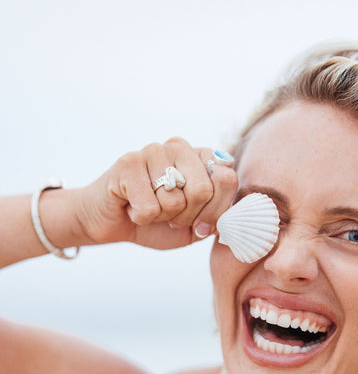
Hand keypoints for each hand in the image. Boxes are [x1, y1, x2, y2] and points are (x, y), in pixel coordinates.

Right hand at [75, 137, 237, 250]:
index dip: (215, 211)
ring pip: (175, 200)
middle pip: (202, 190)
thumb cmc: (157, 222)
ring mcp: (154, 150)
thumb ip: (217, 218)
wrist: (113, 224)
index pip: (227, 179)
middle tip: (169, 216)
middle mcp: (181, 147)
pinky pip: (150, 207)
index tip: (199, 224)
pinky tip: (132, 207)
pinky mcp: (129, 162)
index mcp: (203, 158)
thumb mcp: (195, 226)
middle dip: (186, 217)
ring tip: (149, 208)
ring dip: (161, 217)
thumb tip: (228, 218)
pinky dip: (141, 218)